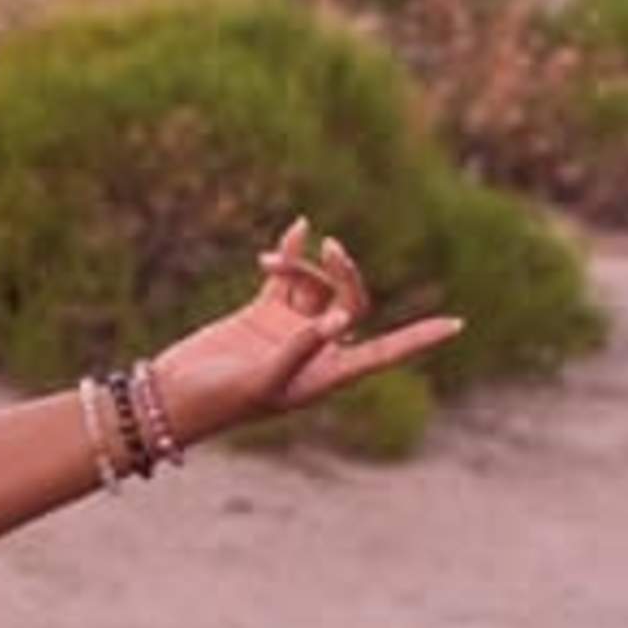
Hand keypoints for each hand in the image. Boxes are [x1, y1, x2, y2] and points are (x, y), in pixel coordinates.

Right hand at [150, 217, 464, 446]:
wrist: (171, 396)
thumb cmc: (218, 401)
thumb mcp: (262, 380)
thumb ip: (301, 349)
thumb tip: (339, 318)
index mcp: (325, 376)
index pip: (384, 353)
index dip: (419, 339)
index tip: (456, 325)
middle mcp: (315, 350)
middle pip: (350, 303)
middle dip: (345, 274)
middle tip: (331, 248)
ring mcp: (288, 329)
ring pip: (314, 286)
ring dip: (302, 266)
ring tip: (269, 259)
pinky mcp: (260, 313)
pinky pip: (285, 277)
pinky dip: (292, 252)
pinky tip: (299, 226)